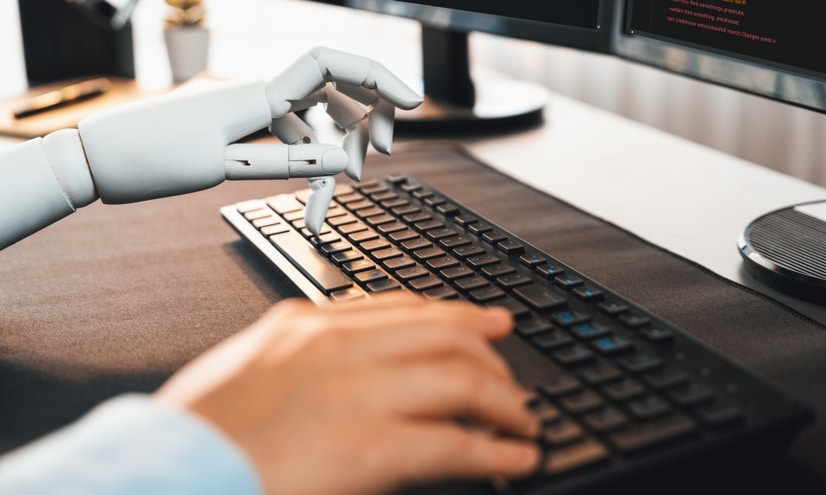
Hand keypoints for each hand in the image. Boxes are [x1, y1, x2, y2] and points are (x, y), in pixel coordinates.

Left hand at [77, 47, 420, 211]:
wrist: (93, 162)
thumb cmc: (148, 159)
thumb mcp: (224, 167)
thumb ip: (289, 162)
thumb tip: (345, 158)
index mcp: (257, 94)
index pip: (331, 65)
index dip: (378, 77)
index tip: (414, 103)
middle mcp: (259, 94)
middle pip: (335, 94)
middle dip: (365, 126)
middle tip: (374, 165)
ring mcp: (251, 111)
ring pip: (315, 123)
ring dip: (335, 158)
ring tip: (332, 203)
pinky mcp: (241, 128)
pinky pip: (290, 139)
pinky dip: (306, 167)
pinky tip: (311, 205)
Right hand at [155, 293, 539, 494]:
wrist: (168, 474)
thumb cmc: (198, 436)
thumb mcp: (248, 368)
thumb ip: (300, 353)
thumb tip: (346, 357)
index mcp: (307, 325)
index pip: (405, 307)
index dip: (460, 315)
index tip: (492, 324)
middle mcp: (340, 348)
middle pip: (446, 335)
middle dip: (492, 360)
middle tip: (513, 382)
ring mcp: (360, 393)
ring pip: (463, 380)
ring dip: (505, 405)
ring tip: (523, 423)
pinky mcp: (373, 447)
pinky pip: (457, 443)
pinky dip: (497, 452)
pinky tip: (515, 460)